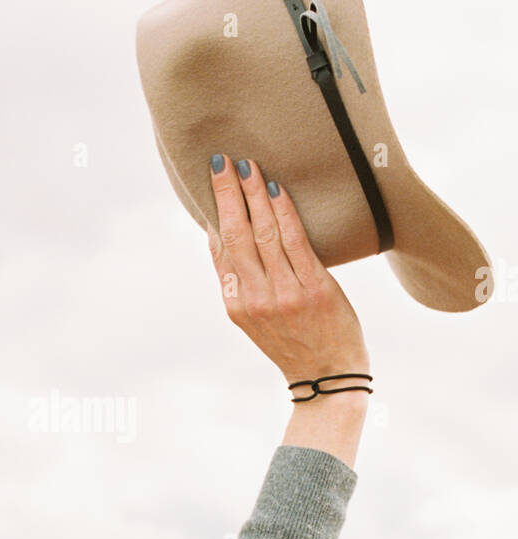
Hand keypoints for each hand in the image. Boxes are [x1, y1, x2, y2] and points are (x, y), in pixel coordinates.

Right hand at [207, 156, 368, 384]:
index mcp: (236, 305)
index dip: (214, 213)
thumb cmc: (294, 343)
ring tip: (246, 166)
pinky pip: (294, 242)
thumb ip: (241, 283)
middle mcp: (255, 299)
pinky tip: (276, 189)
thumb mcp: (255, 320)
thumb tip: (224, 237)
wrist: (327, 377)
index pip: (220, 250)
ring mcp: (284, 294)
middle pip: (235, 236)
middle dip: (226, 195)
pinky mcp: (314, 288)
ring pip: (262, 234)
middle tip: (220, 161)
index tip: (210, 183)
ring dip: (253, 195)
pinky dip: (283, 212)